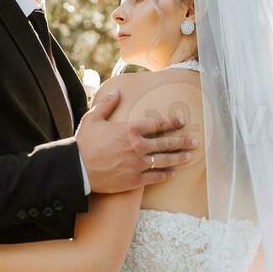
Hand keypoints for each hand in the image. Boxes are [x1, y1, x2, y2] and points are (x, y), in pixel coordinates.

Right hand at [75, 88, 199, 193]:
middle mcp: (138, 146)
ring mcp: (138, 164)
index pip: (158, 124)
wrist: (77, 169)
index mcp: (130, 129)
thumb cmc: (84, 143)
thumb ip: (107, 104)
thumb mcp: (93, 118)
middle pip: (167, 143)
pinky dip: (165, 175)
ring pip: (165, 160)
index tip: (182, 121)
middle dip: (183, 141)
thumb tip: (116, 91)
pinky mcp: (134, 180)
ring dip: (179, 158)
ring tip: (190, 156)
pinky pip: (155, 177)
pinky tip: (172, 173)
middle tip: (195, 141)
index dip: (172, 122)